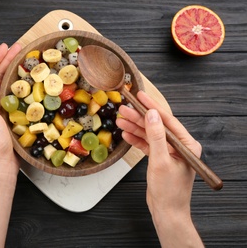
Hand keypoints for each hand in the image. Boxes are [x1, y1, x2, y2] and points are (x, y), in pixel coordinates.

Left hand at [0, 42, 21, 173]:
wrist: (0, 165)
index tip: (6, 46)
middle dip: (7, 61)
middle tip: (19, 48)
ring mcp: (0, 111)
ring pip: (7, 86)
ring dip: (14, 72)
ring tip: (25, 61)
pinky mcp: (10, 118)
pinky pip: (15, 98)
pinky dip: (20, 88)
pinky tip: (28, 84)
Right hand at [116, 90, 203, 246]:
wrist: (166, 212)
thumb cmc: (169, 191)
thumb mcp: (161, 161)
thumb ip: (156, 136)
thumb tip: (152, 115)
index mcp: (186, 144)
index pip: (168, 120)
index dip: (152, 107)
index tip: (140, 96)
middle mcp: (179, 146)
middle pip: (156, 125)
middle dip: (139, 117)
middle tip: (123, 109)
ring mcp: (168, 152)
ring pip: (149, 134)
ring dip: (135, 127)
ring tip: (120, 120)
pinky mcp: (159, 158)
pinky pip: (147, 144)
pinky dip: (136, 139)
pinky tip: (126, 134)